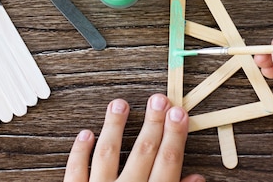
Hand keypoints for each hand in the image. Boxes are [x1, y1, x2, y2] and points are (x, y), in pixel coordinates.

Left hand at [64, 93, 203, 181]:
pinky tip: (86, 133)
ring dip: (115, 126)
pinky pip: (76, 171)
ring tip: (120, 104)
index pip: (167, 162)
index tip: (178, 113)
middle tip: (158, 99)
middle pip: (142, 152)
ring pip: (107, 153)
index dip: (174, 135)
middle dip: (152, 123)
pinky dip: (79, 151)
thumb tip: (196, 179)